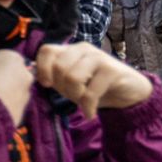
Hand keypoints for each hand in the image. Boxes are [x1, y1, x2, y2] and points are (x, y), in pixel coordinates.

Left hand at [35, 43, 152, 119]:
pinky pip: (90, 92)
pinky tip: (90, 113)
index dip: (42, 69)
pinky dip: (87, 107)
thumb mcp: (70, 82)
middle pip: (58, 67)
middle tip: (73, 96)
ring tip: (83, 102)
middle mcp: (83, 49)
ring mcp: (99, 57)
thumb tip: (32, 75)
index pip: (46, 50)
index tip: (48, 85)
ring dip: (75, 96)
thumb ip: (55, 76)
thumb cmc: (94, 87)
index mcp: (70, 50)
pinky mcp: (111, 70)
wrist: (129, 92)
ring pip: (72, 78)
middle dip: (62, 88)